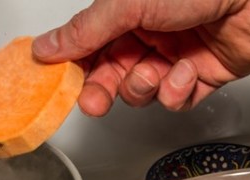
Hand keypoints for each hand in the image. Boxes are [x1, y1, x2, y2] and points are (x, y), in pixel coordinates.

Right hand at [32, 0, 249, 114]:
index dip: (73, 67)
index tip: (59, 84)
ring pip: (142, 92)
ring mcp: (175, 56)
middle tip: (94, 101)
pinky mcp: (201, 76)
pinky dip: (178, 92)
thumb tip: (48, 46)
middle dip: (103, 90)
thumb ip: (88, 29)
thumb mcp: (131, 2)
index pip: (90, 46)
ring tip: (159, 70)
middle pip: (111, 74)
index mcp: (129, 12)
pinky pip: (176, 100)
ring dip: (146, 86)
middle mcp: (150, 34)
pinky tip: (188, 71)